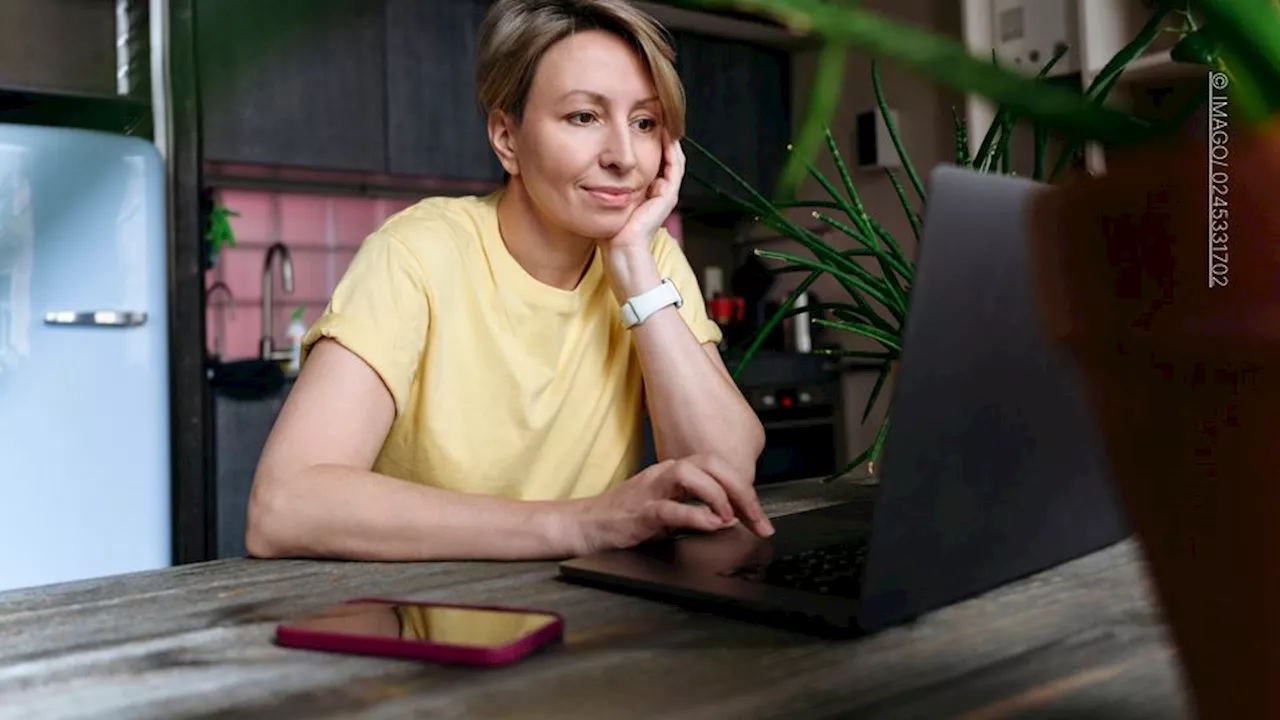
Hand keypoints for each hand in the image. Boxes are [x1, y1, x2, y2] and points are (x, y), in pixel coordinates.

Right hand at [559, 454, 773, 556]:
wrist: (584, 525)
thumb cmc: (624, 518)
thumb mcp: (667, 509)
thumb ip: (696, 509)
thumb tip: (730, 517)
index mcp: (674, 473)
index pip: (718, 468)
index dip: (745, 491)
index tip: (761, 519)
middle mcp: (665, 474)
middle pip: (711, 463)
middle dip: (740, 489)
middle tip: (757, 517)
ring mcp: (651, 490)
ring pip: (692, 475)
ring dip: (718, 495)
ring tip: (730, 517)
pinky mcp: (639, 512)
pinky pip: (670, 508)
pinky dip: (696, 515)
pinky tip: (712, 525)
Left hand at [602, 133, 684, 250]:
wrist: (621, 248)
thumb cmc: (612, 230)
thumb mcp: (608, 201)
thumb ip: (606, 187)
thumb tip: (592, 171)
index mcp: (648, 194)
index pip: (654, 163)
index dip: (651, 145)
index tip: (641, 127)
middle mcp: (660, 193)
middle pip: (666, 159)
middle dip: (662, 139)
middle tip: (656, 119)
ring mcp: (666, 194)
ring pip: (674, 160)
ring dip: (670, 140)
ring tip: (664, 122)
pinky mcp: (668, 195)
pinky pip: (674, 167)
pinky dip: (672, 151)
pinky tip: (667, 136)